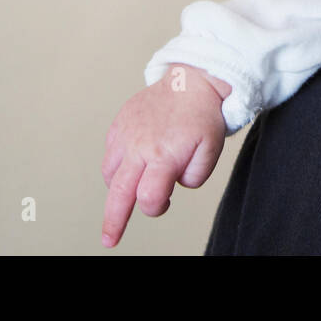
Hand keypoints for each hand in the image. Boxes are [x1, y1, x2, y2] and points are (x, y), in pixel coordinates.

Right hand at [100, 64, 231, 247]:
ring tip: (134, 185)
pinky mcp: (119, 123)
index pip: (148, 197)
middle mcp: (139, 146)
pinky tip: (132, 162)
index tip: (163, 203)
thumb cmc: (202, 116)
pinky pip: (110, 152)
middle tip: (109, 239)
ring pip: (110, 173)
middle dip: (113, 220)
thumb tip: (173, 185)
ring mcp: (125, 134)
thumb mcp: (211, 150)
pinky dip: (116, 164)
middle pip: (118, 192)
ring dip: (118, 187)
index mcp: (163, 155)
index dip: (155, 208)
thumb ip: (194, 177)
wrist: (191, 81)